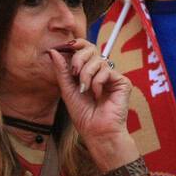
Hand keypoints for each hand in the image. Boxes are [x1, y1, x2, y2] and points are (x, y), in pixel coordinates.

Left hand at [50, 39, 136, 169]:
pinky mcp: (122, 82)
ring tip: (86, 90)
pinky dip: (98, 83)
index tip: (64, 46)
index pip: (84, 49)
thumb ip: (62, 70)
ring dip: (86, 75)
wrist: (97, 131)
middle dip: (79, 59)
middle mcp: (102, 71)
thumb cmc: (83, 115)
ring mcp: (112, 76)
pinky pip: (107, 71)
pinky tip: (98, 95)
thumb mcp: (67, 90)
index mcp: (88, 71)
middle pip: (91, 49)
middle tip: (74, 73)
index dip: (76, 44)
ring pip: (98, 60)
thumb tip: (53, 51)